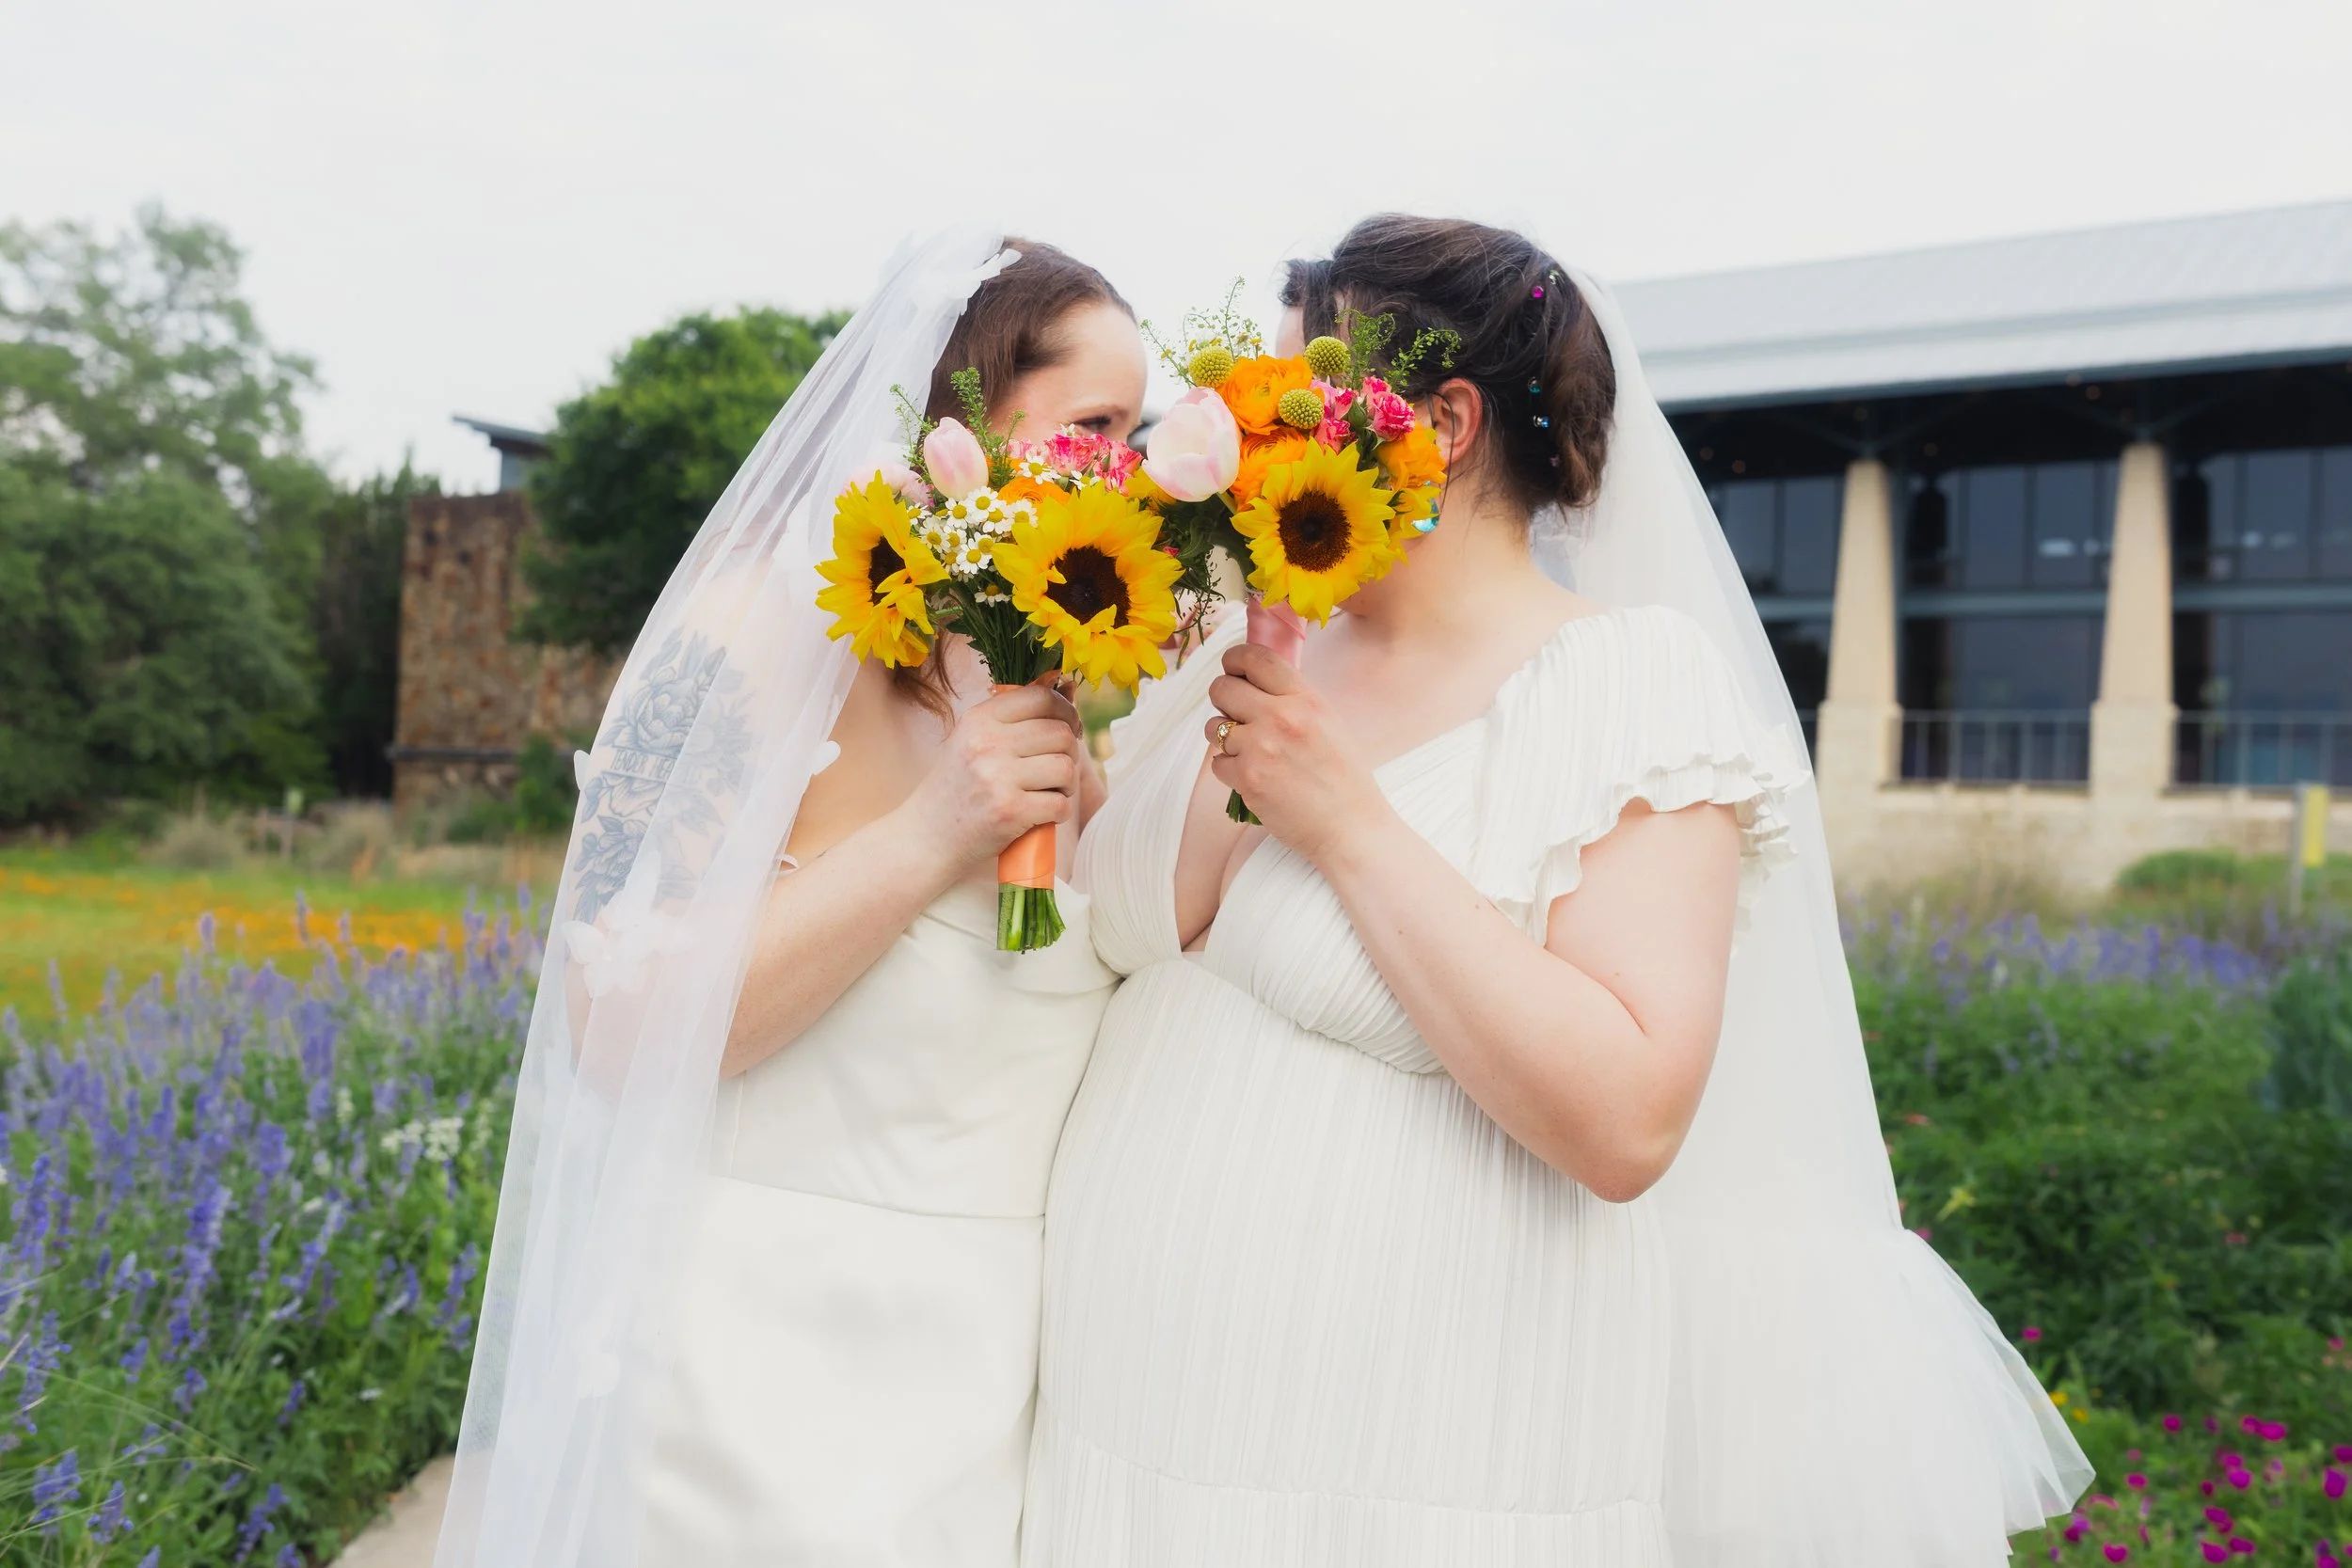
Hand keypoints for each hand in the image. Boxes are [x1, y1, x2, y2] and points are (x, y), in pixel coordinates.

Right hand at [899, 683, 1081, 870]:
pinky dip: (1059, 812)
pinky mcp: (1009, 811)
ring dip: (1066, 785)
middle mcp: (986, 743)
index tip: (1069, 729)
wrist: (927, 837)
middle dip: (1070, 753)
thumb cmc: (958, 789)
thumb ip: (1014, 719)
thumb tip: (1070, 689)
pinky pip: (1060, 804)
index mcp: (979, 719)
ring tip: (1049, 792)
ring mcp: (997, 777)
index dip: (1066, 712)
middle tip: (1057, 770)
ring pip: (1065, 768)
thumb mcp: (972, 741)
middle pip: (1061, 733)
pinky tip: (1041, 814)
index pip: (1042, 698)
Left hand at [1203, 643, 1389, 864]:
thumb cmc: (1343, 778)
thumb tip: (1253, 683)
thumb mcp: (1328, 723)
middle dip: (1223, 700)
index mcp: (1305, 699)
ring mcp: (1260, 748)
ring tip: (1250, 752)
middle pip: (1222, 688)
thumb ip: (1293, 700)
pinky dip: (1230, 771)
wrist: (1350, 827)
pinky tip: (1254, 778)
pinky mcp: (1246, 778)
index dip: (1235, 659)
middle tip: (1235, 714)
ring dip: (1224, 738)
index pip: (1256, 658)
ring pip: (1213, 727)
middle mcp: (1281, 717)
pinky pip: (1217, 763)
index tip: (1232, 668)